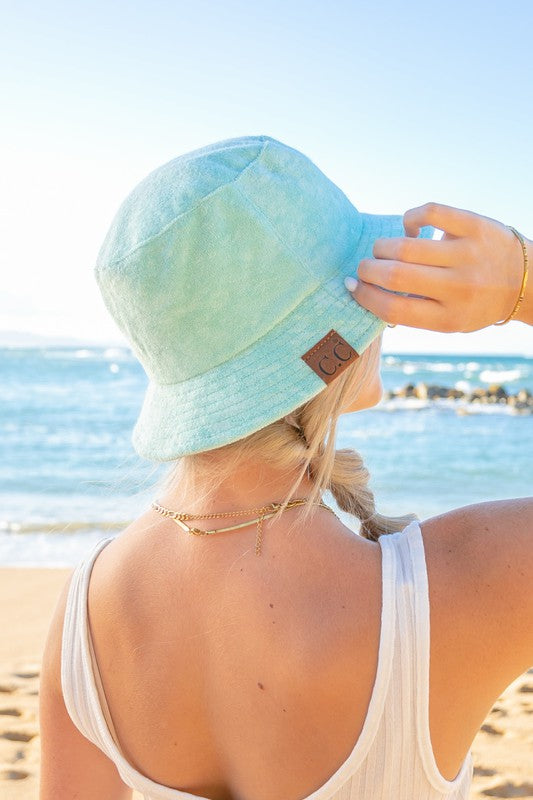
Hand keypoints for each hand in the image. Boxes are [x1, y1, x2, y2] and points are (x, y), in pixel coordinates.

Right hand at [346, 202, 526, 331]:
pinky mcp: (475, 226)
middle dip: (369, 269)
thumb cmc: (474, 303)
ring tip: (383, 250)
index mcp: (449, 318)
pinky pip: (429, 213)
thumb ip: (413, 312)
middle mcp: (460, 288)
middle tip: (364, 267)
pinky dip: (410, 219)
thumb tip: (364, 291)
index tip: (353, 287)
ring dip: (383, 247)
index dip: (365, 296)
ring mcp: (469, 255)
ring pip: (406, 245)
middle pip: (396, 276)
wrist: (525, 282)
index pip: (393, 308)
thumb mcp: (448, 321)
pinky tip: (410, 228)